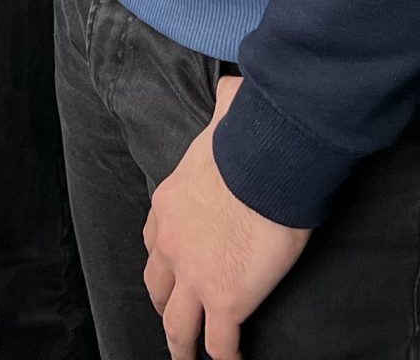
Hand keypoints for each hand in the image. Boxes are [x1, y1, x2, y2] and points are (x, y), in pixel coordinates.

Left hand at [142, 76, 308, 359]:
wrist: (265, 164)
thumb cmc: (250, 140)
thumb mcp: (224, 119)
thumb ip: (225, 108)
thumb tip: (235, 86)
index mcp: (169, 204)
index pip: (154, 240)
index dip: (163, 259)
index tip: (173, 269)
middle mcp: (171, 244)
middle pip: (157, 286)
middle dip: (165, 304)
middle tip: (175, 317)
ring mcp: (194, 276)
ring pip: (177, 324)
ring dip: (181, 343)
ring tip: (187, 356)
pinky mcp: (224, 302)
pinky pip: (218, 343)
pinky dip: (223, 356)